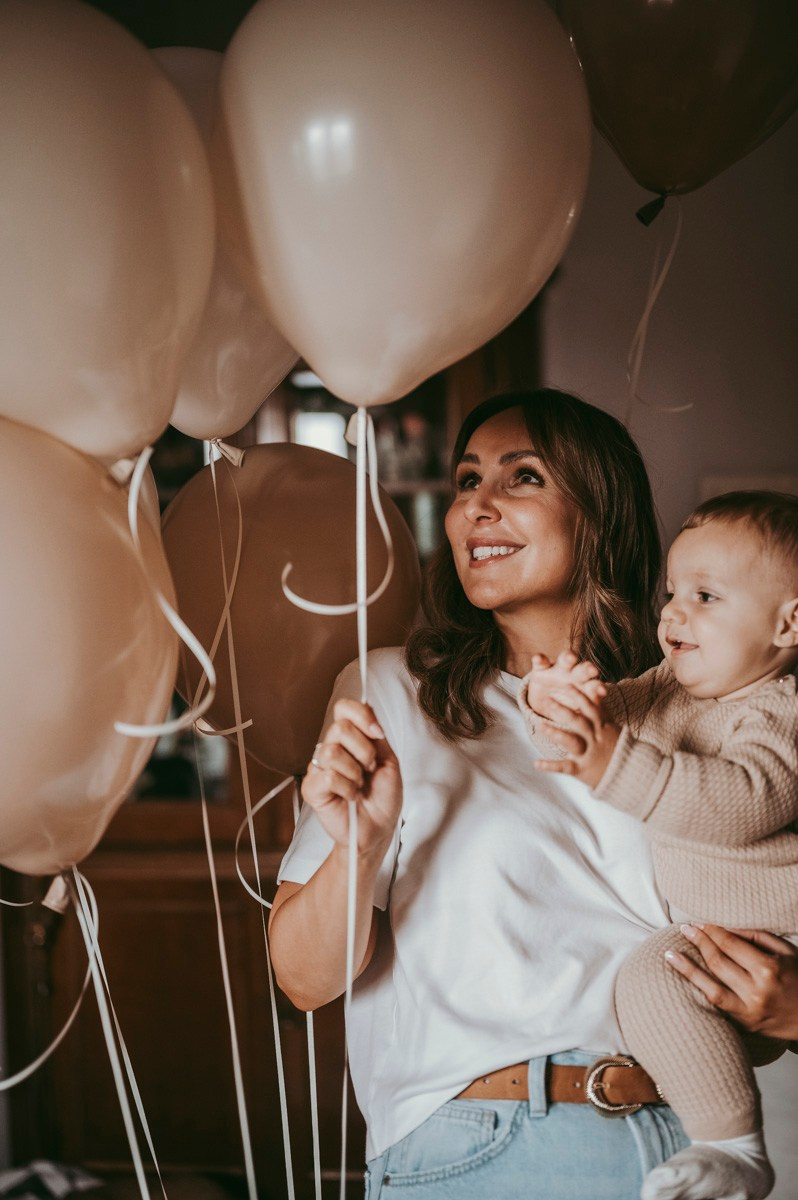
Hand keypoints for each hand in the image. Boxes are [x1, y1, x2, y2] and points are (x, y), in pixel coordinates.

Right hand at [301, 698, 401, 856]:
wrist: (379, 829)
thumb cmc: (383, 797)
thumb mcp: (388, 761)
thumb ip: (376, 736)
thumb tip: (368, 709)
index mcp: (350, 739)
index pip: (344, 709)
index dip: (361, 716)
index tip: (378, 734)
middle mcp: (331, 749)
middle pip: (340, 728)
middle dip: (364, 750)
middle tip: (369, 769)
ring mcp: (318, 768)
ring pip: (332, 752)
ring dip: (355, 772)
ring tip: (359, 786)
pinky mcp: (311, 788)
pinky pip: (328, 776)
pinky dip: (347, 788)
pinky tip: (350, 797)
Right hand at [522, 650, 605, 722]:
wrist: (545, 705)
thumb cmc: (566, 707)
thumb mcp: (576, 712)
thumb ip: (588, 711)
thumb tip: (606, 726)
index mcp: (585, 688)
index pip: (593, 685)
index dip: (598, 688)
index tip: (602, 692)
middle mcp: (574, 675)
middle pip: (582, 670)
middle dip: (588, 669)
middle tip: (593, 670)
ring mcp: (557, 670)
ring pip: (564, 660)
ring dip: (568, 658)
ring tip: (571, 658)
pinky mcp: (541, 669)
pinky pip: (540, 662)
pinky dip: (539, 659)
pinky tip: (537, 659)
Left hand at [533, 687, 619, 788]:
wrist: (629, 774)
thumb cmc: (615, 747)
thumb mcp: (611, 727)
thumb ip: (601, 709)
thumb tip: (597, 688)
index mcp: (601, 727)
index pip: (590, 708)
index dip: (579, 696)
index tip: (566, 684)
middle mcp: (595, 739)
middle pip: (579, 722)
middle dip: (563, 709)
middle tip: (547, 699)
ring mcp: (588, 754)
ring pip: (572, 742)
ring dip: (556, 733)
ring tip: (540, 725)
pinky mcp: (581, 770)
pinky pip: (565, 767)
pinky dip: (551, 766)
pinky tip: (536, 763)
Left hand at [666, 923, 797, 1040]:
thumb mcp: (786, 951)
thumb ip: (756, 936)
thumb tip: (725, 926)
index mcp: (769, 969)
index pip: (731, 944)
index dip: (712, 931)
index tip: (699, 922)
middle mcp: (757, 991)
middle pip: (718, 962)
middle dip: (699, 942)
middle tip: (684, 928)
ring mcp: (750, 1011)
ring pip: (711, 987)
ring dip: (688, 969)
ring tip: (670, 954)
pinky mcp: (746, 1024)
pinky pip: (717, 1005)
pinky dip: (700, 990)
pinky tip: (684, 979)